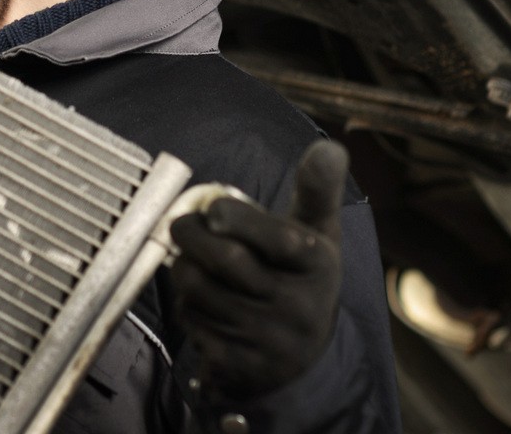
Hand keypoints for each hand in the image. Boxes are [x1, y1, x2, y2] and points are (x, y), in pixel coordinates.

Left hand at [169, 139, 348, 398]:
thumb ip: (317, 190)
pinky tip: (201, 299)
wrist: (304, 360)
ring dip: (184, 268)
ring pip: (200, 290)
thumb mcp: (318, 236)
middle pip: (227, 260)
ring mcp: (268, 339)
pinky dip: (186, 304)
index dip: (237, 217)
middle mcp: (298, 306)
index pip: (278, 237)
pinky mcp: (239, 364)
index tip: (214, 209)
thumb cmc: (301, 277)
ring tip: (192, 260)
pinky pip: (192, 322)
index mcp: (319, 265)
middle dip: (190, 234)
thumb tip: (329, 146)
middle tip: (181, 224)